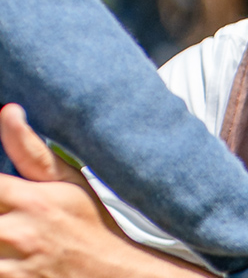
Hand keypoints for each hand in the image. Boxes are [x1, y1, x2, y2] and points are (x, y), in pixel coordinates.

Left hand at [0, 104, 124, 276]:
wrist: (112, 272)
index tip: (1, 186)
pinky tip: (10, 249)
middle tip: (5, 208)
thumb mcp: (67, 180)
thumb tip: (8, 110)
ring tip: (8, 231)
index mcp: (30, 199)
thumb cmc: (88, 221)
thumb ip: (30, 148)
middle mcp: (16, 233)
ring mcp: (11, 267)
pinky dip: (0, 259)